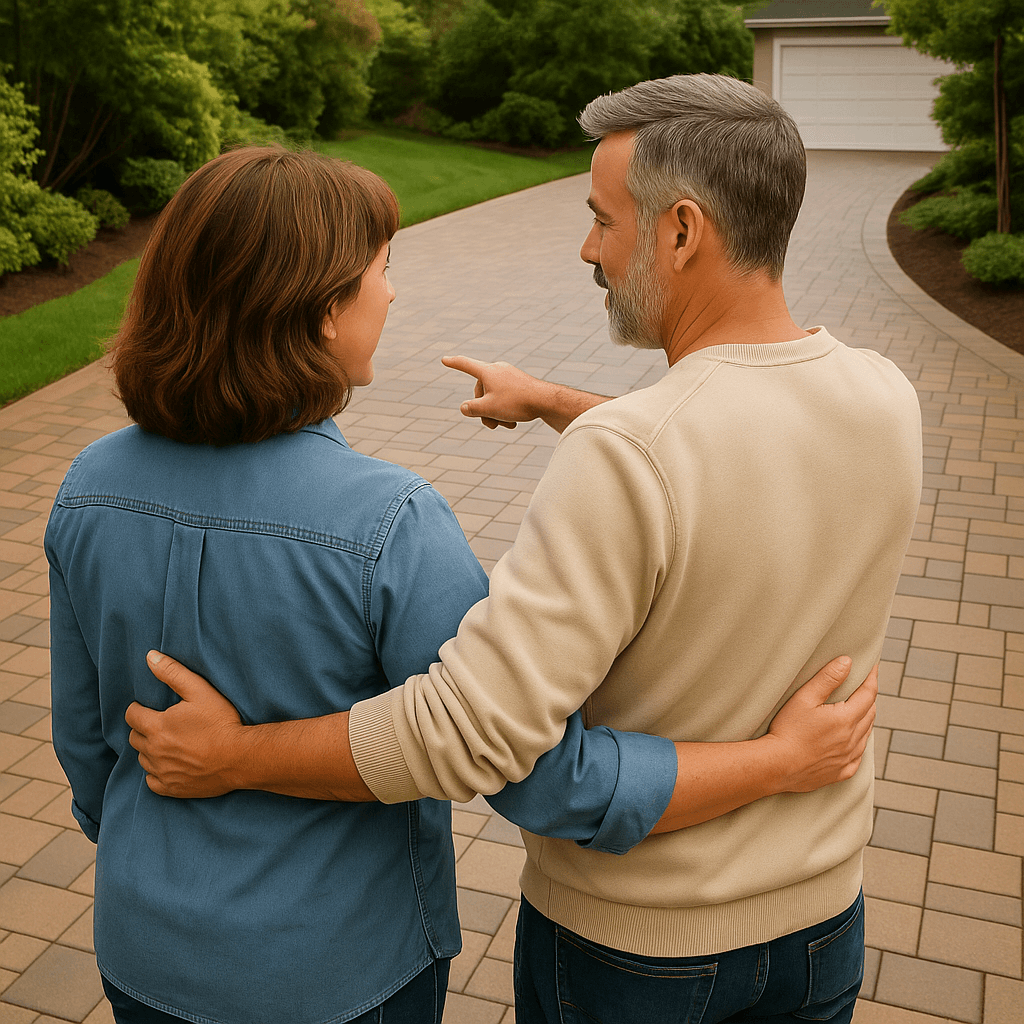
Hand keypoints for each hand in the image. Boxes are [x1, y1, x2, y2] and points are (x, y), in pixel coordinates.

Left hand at [126, 651, 246, 797]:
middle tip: (160, 723)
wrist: (240, 757)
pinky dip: (156, 772)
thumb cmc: (222, 722)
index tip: (148, 707)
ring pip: (142, 759)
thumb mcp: (200, 691)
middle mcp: (154, 751)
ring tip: (168, 742)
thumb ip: (173, 673)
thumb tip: (150, 657)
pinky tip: (170, 764)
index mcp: (157, 726)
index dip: (138, 709)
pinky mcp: (172, 788)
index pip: (131, 715)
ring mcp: (162, 772)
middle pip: (134, 738)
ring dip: (150, 749)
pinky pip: (151, 781)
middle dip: (143, 728)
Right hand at [441, 355, 545, 428]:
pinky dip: (505, 410)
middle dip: (483, 410)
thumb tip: (464, 408)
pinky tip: (514, 422)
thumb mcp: (488, 408)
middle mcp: (498, 370)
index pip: (466, 365)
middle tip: (491, 424)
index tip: (444, 359)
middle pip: (480, 392)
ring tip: (506, 425)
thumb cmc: (517, 402)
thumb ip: (471, 409)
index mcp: (488, 372)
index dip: (454, 363)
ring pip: (493, 397)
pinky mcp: (519, 383)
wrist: (546, 401)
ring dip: (495, 413)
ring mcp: (509, 376)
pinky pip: (505, 397)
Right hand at [767, 657, 876, 792]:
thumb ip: (827, 678)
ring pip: (866, 734)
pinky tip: (851, 740)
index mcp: (846, 719)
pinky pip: (859, 756)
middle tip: (863, 685)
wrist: (777, 766)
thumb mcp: (804, 698)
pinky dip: (859, 743)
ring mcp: (849, 758)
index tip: (873, 667)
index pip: (868, 694)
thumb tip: (847, 662)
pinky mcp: (842, 772)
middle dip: (869, 697)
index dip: (872, 678)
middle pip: (870, 713)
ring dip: (866, 719)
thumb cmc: (787, 730)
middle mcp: (853, 739)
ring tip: (858, 709)